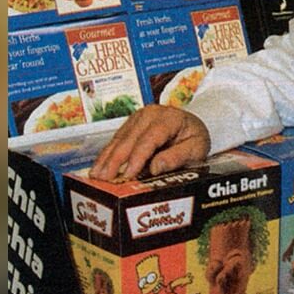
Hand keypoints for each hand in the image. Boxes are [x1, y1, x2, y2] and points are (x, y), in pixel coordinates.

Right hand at [89, 104, 210, 180]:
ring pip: (119, 139)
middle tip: (105, 179)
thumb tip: (155, 167)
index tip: (128, 174)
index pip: (150, 138)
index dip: (137, 157)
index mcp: (170, 118)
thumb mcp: (196, 149)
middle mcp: (151, 114)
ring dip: (106, 158)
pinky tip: (99, 167)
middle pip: (130, 138)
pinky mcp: (131, 124)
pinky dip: (107, 154)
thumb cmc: (194, 138)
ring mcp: (138, 117)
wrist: (191, 127)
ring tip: (96, 176)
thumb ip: (177, 157)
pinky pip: (116, 139)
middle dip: (116, 160)